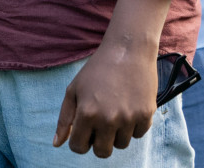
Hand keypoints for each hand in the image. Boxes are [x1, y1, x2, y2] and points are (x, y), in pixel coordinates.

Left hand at [53, 37, 158, 157]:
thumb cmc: (96, 70)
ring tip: (114, 111)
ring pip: (121, 144)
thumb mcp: (73, 90)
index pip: (79, 147)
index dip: (79, 142)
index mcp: (86, 113)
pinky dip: (133, 126)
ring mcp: (129, 118)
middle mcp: (108, 119)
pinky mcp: (146, 115)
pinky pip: (138, 134)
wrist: (127, 51)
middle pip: (102, 153)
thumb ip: (64, 119)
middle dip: (98, 143)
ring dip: (117, 133)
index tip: (84, 132)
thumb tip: (57, 144)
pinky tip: (128, 106)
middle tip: (99, 126)